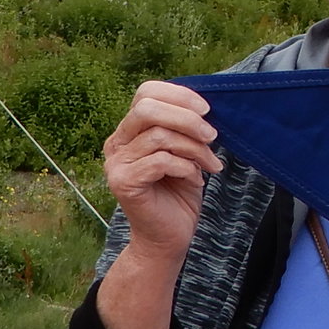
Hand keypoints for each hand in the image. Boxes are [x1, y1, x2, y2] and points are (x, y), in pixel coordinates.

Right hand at [102, 81, 221, 261]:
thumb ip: (185, 127)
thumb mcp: (186, 151)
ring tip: (209, 164)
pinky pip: (161, 161)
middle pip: (148, 108)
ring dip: (194, 148)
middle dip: (187, 118)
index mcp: (130, 129)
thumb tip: (204, 105)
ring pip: (159, 136)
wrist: (169, 236)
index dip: (179, 95)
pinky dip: (186, 167)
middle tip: (212, 136)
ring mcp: (116, 163)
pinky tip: (195, 180)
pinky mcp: (123, 182)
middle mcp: (116, 143)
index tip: (207, 110)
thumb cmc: (179, 192)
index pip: (146, 92)